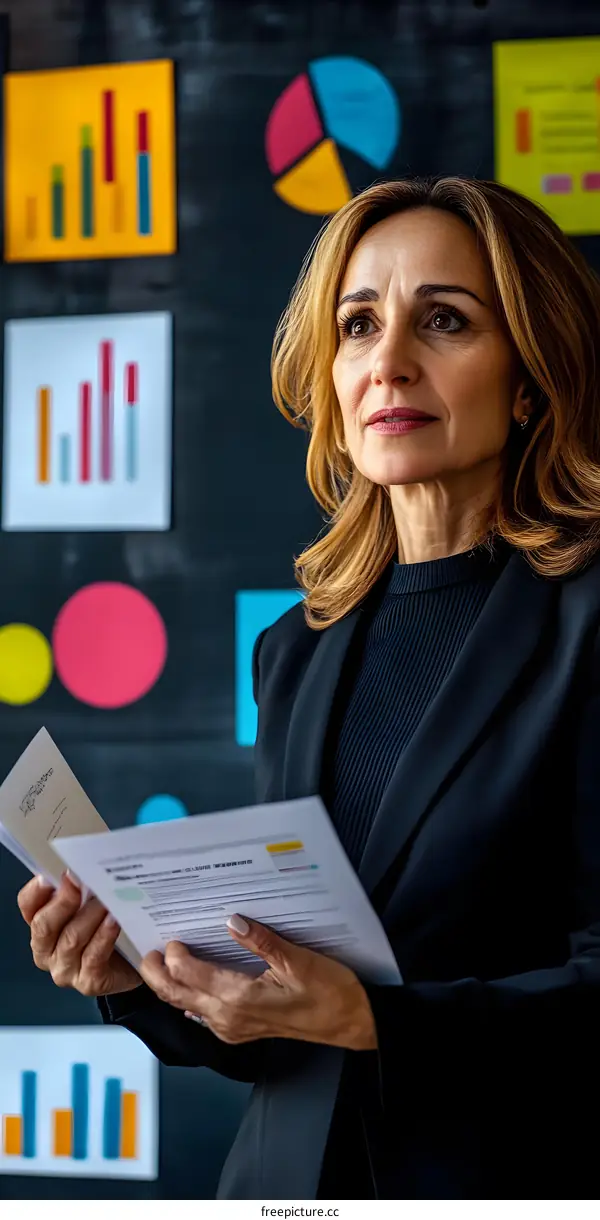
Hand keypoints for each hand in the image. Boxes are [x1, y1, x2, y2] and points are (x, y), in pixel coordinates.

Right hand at [17, 872, 141, 997]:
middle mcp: (47, 950)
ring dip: (90, 915)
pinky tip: (115, 921)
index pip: (28, 906)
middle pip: (44, 925)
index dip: (37, 891)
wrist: (131, 966)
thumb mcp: (91, 905)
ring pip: (71, 939)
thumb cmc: (107, 929)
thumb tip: (83, 864)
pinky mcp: (88, 983)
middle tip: (81, 882)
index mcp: (42, 926)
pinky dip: (104, 936)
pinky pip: (93, 957)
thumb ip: (80, 888)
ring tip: (107, 900)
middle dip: (63, 901)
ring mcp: (65, 970)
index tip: (53, 875)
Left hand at [140, 914, 377, 1050]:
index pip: (189, 975)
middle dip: (156, 973)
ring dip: (170, 985)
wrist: (350, 1022)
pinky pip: (202, 1014)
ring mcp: (232, 1028)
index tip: (171, 933)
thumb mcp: (297, 959)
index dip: (174, 954)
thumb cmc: (329, 992)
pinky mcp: (239, 1031)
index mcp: (239, 998)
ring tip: (164, 959)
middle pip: (175, 995)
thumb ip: (261, 940)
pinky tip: (192, 979)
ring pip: (186, 1005)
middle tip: (148, 949)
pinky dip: (189, 995)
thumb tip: (231, 920)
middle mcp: (228, 1018)